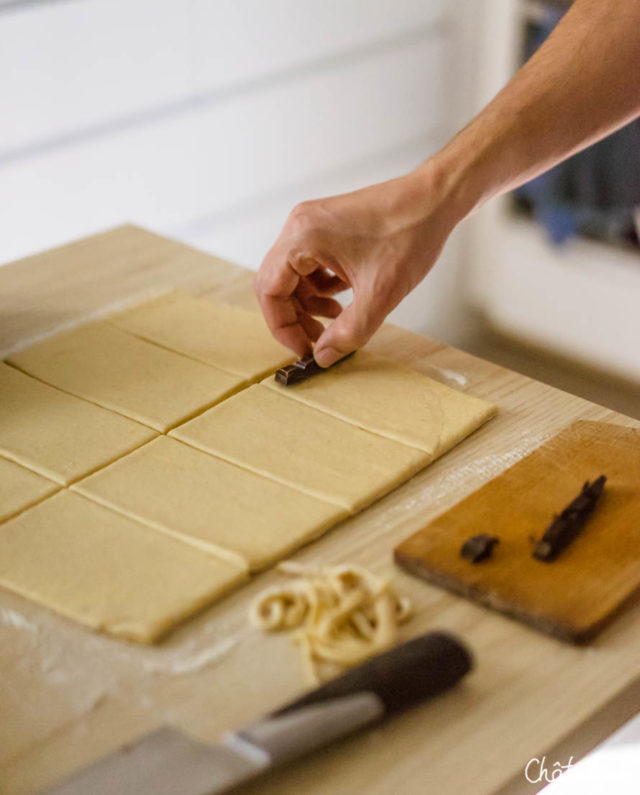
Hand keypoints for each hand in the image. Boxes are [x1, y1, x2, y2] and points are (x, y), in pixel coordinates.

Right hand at [255, 158, 463, 366]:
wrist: (435, 200)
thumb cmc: (410, 233)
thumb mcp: (379, 294)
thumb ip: (348, 332)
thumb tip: (323, 357)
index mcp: (303, 238)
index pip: (269, 290)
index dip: (282, 326)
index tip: (302, 348)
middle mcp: (300, 226)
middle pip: (277, 283)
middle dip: (295, 317)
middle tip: (317, 340)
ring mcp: (312, 224)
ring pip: (293, 275)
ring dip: (309, 303)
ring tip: (335, 322)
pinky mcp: (327, 227)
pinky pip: (310, 264)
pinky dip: (320, 287)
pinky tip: (342, 301)